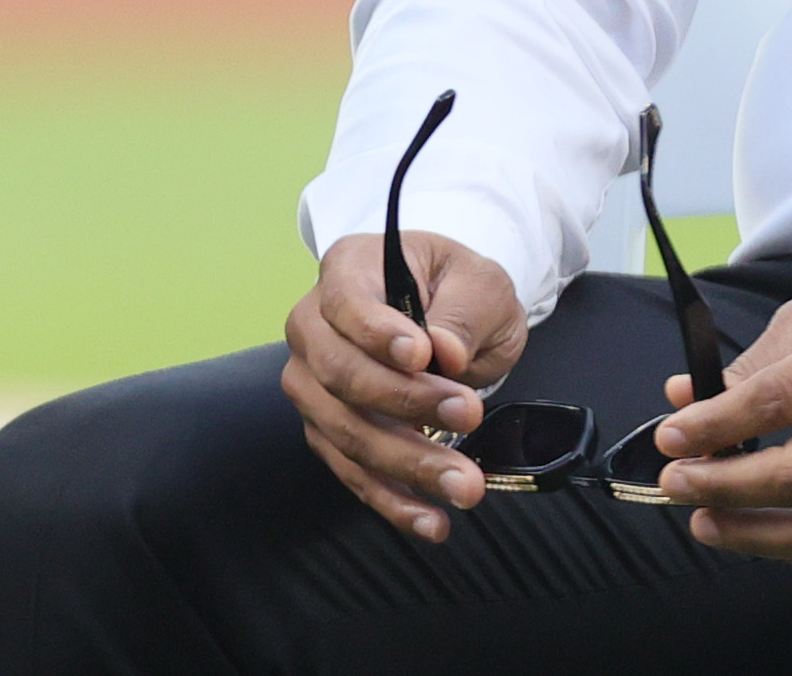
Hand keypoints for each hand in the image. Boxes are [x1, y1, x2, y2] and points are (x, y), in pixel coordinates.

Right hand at [280, 233, 524, 542]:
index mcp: (348, 270)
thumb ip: (461, 312)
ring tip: (466, 486)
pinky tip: (432, 521)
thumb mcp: (478, 281)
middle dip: (403, 403)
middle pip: (338, 372)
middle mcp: (314, 326)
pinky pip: (352, 472)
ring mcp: (314, 383)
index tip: (422, 355)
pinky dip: (392, 501)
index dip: (377, 332)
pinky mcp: (329, 431)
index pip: (346, 302)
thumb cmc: (458, 288)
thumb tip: (445, 354)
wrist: (451, 315)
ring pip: (344, 431)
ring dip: (405, 464)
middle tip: (469, 415)